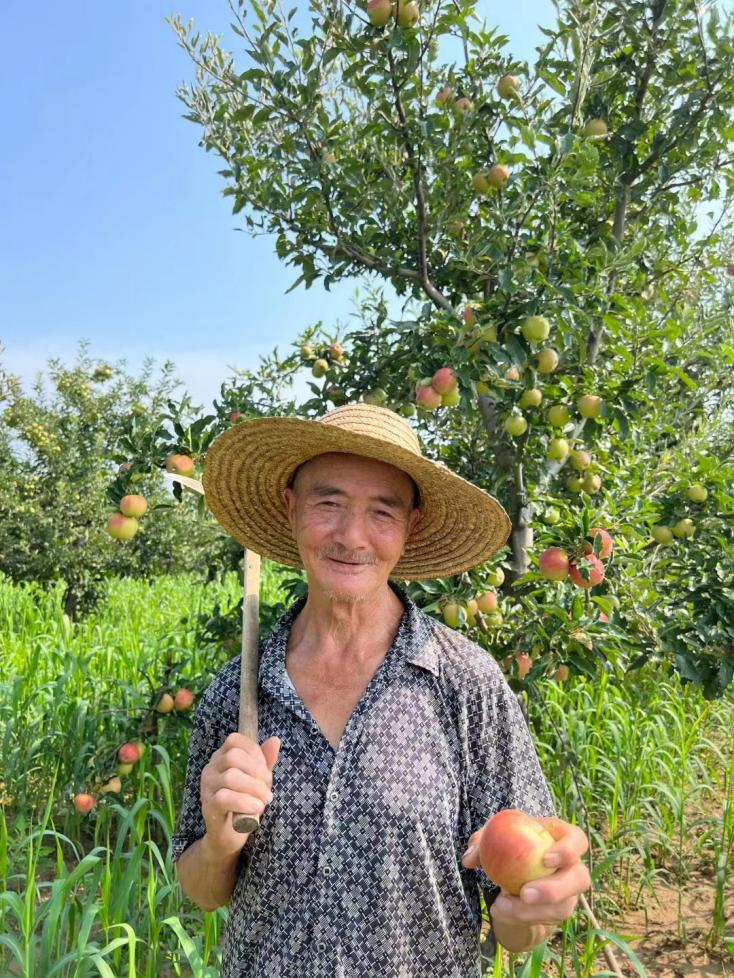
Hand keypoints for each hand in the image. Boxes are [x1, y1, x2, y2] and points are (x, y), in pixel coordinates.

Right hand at [200, 733, 280, 857]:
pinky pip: (224, 797)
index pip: (235, 741)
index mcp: (220, 758)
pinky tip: (256, 808)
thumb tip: (275, 740)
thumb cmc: (244, 803)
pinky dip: (244, 802)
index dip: (254, 752)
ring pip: (230, 777)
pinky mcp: (208, 806)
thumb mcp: (258, 779)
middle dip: (257, 771)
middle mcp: (210, 769)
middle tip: (267, 788)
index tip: (265, 771)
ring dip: (255, 788)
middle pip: (234, 757)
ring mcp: (206, 787)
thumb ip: (265, 760)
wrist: (229, 836)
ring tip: (265, 801)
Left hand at [461, 816, 590, 933]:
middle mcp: (572, 866)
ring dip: (532, 911)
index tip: (545, 859)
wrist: (514, 873)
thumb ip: (482, 843)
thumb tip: (469, 859)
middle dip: (554, 889)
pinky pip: (546, 920)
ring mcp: (569, 892)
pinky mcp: (558, 911)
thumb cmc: (508, 845)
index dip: (568, 850)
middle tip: (525, 894)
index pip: (577, 840)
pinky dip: (523, 918)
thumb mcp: (495, 838)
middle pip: (580, 879)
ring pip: (563, 907)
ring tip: (502, 904)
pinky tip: (501, 911)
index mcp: (560, 838)